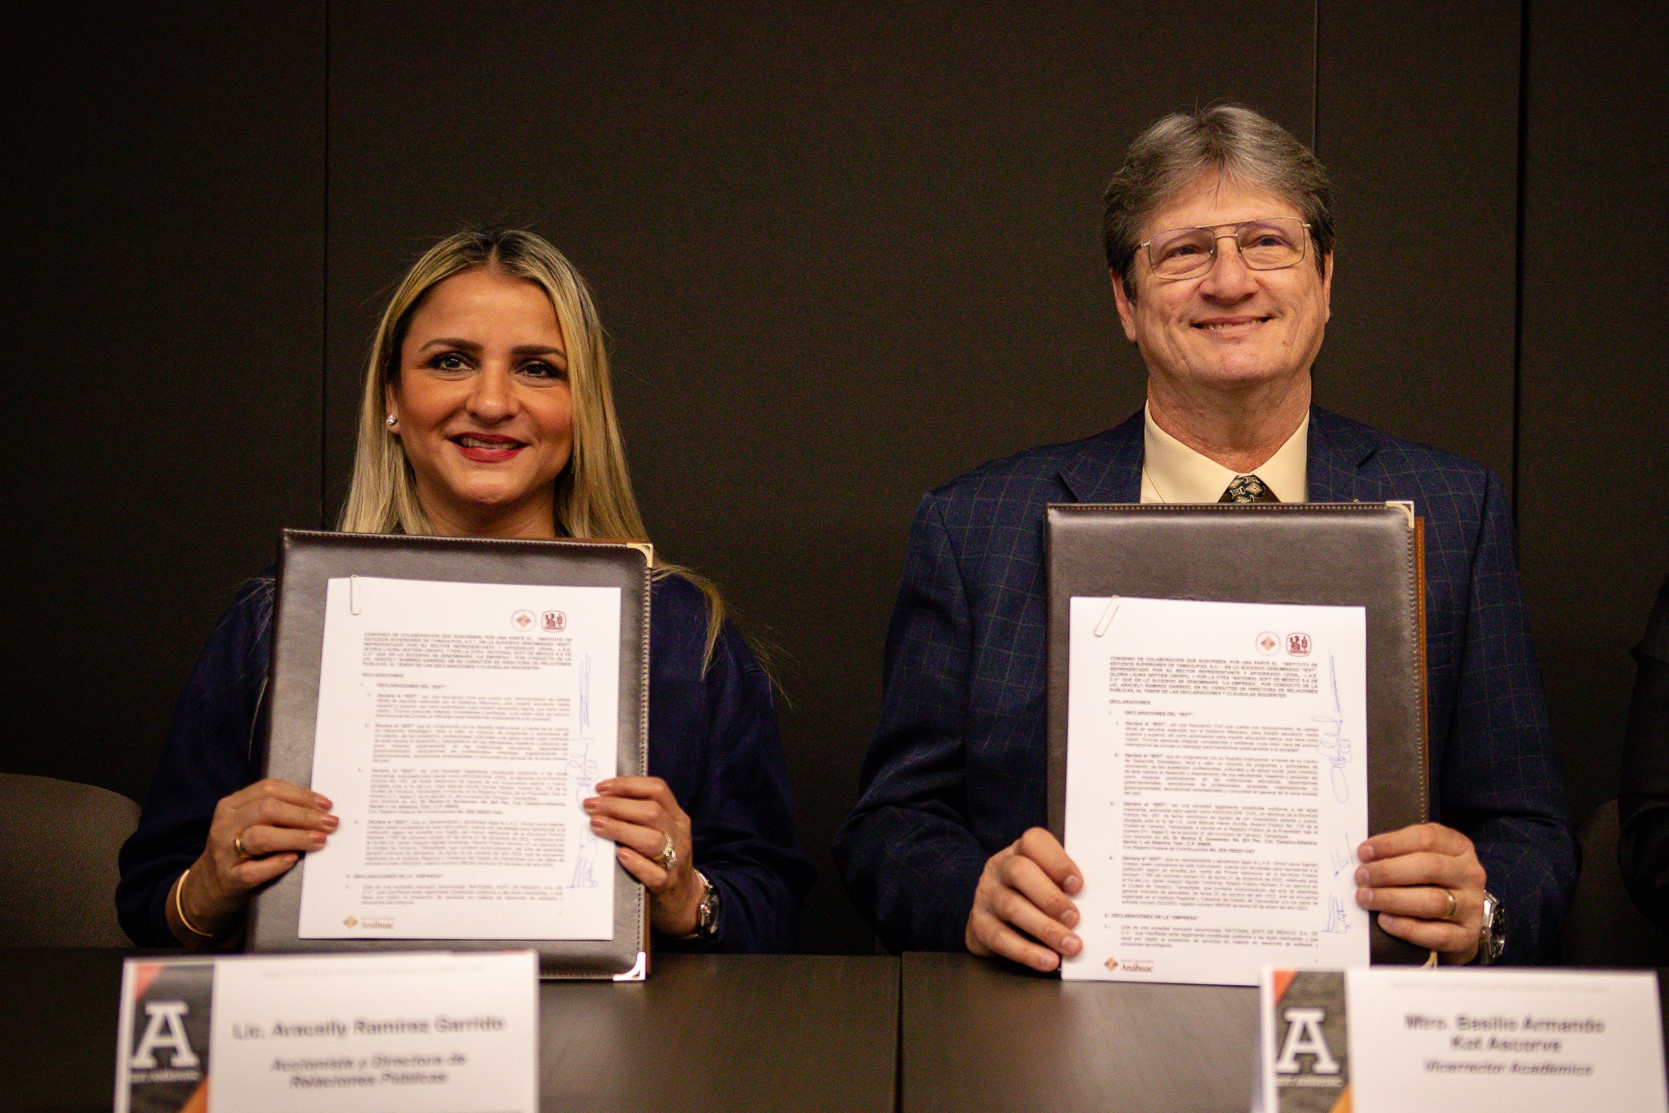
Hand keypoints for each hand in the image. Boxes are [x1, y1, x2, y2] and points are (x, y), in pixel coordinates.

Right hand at [172, 778, 336, 945]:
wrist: (209, 884)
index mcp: (232, 805)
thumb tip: (320, 810)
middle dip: (303, 815)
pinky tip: (293, 860)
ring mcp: (224, 852)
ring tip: (320, 839)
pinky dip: (276, 864)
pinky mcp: (229, 878)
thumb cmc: (239, 848)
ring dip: (295, 837)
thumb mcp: (249, 823)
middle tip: (330, 823)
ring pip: (261, 837)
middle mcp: (225, 825)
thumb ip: (275, 812)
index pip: (268, 789)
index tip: (326, 805)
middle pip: (267, 810)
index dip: (300, 795)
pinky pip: (254, 870)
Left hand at [585, 777, 703, 936]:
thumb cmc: (661, 860)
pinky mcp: (667, 885)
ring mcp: (676, 860)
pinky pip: (654, 873)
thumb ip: (639, 817)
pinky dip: (636, 863)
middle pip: (652, 812)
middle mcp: (679, 835)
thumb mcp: (660, 832)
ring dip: (620, 829)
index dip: (628, 785)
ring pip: (652, 839)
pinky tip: (618, 855)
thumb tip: (600, 800)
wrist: (683, 900)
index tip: (600, 787)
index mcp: (676, 817)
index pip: (657, 789)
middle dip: (617, 805)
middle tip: (590, 807)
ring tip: (596, 825)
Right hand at [965, 827, 1083, 971]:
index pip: (1035, 842)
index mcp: (1020, 851)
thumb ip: (1066, 887)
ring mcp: (987, 895)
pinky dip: (1027, 952)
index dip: (1058, 862)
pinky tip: (1048, 961)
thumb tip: (1099, 906)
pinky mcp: (979, 925)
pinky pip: (1000, 938)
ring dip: (1045, 929)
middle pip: (1020, 872)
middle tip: (1074, 919)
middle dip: (1051, 897)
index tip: (1078, 885)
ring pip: (1012, 907)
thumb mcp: (1046, 882)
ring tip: (1070, 946)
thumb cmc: (1031, 897)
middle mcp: (1000, 868)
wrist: (992, 918)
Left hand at [1356, 822, 1486, 962]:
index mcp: (1459, 847)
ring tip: (1366, 898)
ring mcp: (1472, 905)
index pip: (1427, 838)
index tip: (1363, 852)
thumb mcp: (1422, 858)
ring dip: (1393, 899)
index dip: (1392, 844)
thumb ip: (1400, 854)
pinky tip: (1385, 921)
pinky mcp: (1467, 935)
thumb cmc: (1431, 883)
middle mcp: (1470, 874)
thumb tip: (1364, 856)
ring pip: (1433, 901)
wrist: (1459, 922)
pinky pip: (1437, 934)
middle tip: (1362, 877)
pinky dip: (1407, 927)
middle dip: (1388, 872)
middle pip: (1429, 867)